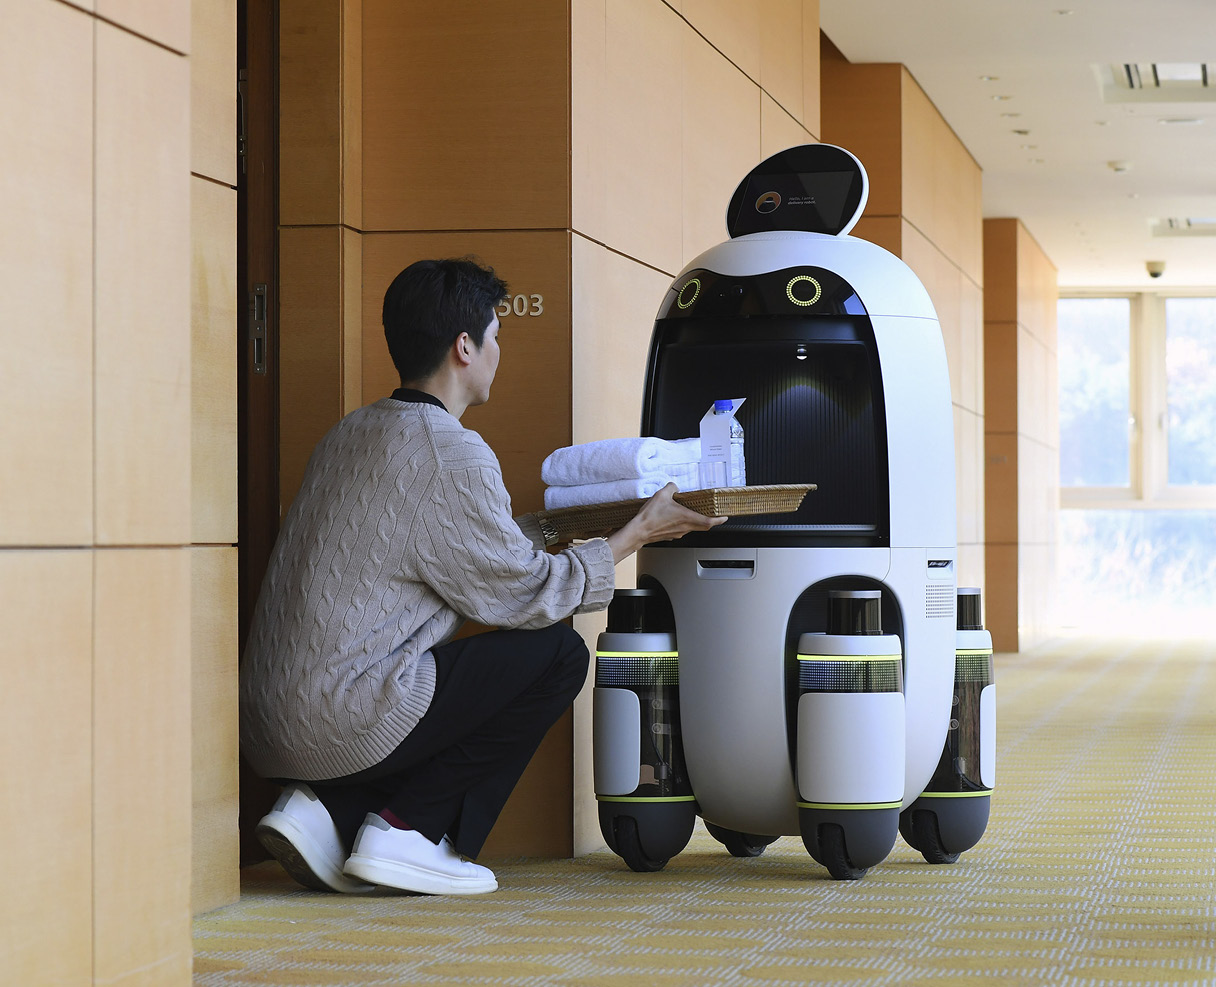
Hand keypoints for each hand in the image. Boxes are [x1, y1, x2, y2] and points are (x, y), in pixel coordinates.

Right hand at [606, 484, 726, 563]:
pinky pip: (681, 530)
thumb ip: (671, 488)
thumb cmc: (649, 517)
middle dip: (711, 521)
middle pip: (703, 526)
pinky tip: (676, 517)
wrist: (638, 532)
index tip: (725, 517)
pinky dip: (683, 524)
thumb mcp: (662, 495)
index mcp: (686, 518)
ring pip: (692, 528)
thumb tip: (674, 487)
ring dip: (695, 521)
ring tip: (692, 513)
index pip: (709, 521)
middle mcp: (684, 528)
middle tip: (715, 516)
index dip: (719, 519)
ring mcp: (677, 533)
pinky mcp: (670, 536)